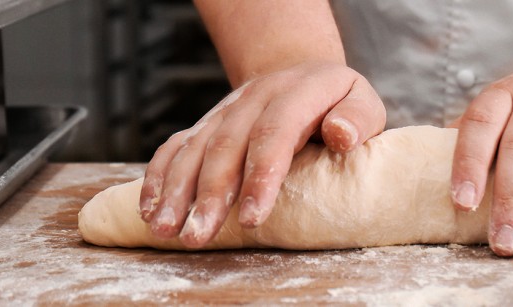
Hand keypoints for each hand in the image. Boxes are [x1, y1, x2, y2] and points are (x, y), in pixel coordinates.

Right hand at [140, 62, 385, 247]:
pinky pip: (176, 146)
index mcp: (297, 92)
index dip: (260, 176)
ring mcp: (226, 109)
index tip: (251, 218)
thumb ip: (357, 118)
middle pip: (226, 145)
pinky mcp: (207, 122)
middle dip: (209, 195)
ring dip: (176, 190)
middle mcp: (255, 97)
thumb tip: (341, 135)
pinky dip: (159, 176)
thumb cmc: (339, 103)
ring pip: (195, 148)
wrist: (301, 71)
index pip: (275, 132)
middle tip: (198, 236)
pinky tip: (150, 208)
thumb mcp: (363, 102)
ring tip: (166, 228)